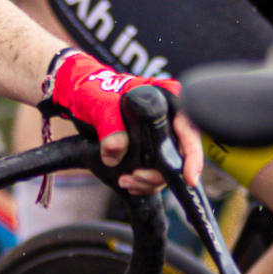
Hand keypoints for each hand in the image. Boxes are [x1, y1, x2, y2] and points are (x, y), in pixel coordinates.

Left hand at [41, 49, 203, 188]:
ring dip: (150, 181)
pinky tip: (129, 183)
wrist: (79, 97)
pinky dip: (144, 182)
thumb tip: (115, 154)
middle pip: (180, 153)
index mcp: (165, 99)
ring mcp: (158, 135)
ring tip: (126, 181)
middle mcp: (167, 118)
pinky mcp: (148, 149)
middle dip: (162, 174)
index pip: (189, 127)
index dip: (193, 153)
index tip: (188, 177)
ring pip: (168, 167)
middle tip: (137, 177)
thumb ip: (109, 126)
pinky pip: (155, 171)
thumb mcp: (100, 103)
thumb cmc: (94, 90)